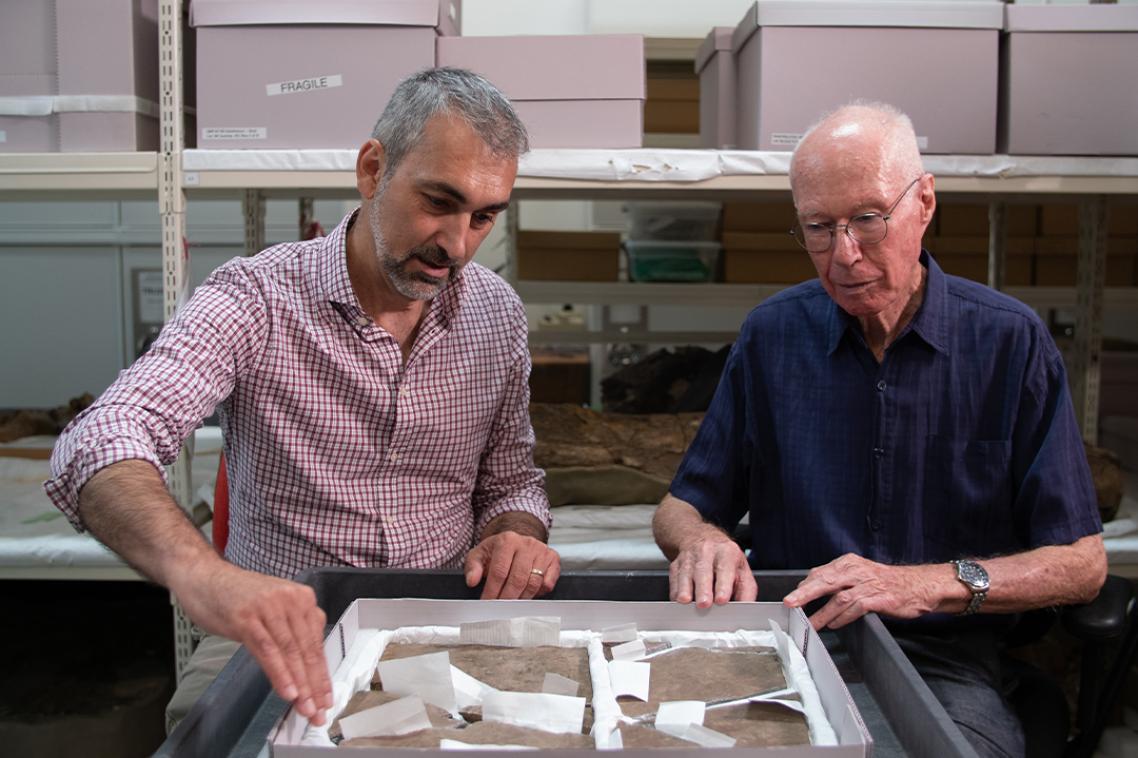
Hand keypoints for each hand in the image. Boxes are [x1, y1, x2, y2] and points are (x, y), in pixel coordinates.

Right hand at [170, 559, 331, 724]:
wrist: (204, 577)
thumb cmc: (237, 596)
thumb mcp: (273, 610)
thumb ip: (292, 630)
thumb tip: (307, 664)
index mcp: (302, 598)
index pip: (316, 644)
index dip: (322, 675)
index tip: (326, 699)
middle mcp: (290, 600)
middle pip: (306, 650)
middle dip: (314, 686)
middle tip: (318, 711)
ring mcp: (269, 608)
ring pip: (290, 652)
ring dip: (300, 685)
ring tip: (305, 707)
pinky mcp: (246, 618)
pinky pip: (268, 650)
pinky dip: (279, 673)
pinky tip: (287, 691)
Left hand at [464, 531, 560, 598]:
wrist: (516, 542)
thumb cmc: (497, 551)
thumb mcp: (480, 554)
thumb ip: (473, 567)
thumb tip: (472, 580)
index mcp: (507, 540)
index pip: (499, 571)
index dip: (492, 591)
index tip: (487, 603)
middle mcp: (527, 543)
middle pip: (518, 579)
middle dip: (507, 598)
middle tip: (500, 609)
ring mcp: (542, 551)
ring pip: (533, 583)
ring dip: (522, 599)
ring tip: (512, 605)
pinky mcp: (553, 559)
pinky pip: (548, 583)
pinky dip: (538, 593)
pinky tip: (528, 594)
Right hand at [668, 528, 756, 607]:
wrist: (702, 538)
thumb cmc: (725, 559)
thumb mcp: (741, 569)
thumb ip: (746, 590)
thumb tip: (746, 607)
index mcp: (727, 552)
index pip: (725, 568)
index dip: (723, 585)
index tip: (722, 599)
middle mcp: (707, 551)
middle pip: (703, 570)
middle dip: (703, 588)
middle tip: (704, 604)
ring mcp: (689, 557)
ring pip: (686, 573)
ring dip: (685, 588)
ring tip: (686, 601)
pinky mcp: (676, 564)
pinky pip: (674, 579)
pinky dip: (676, 591)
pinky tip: (680, 599)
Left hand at [784, 553, 948, 629]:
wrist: (918, 585)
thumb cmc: (886, 582)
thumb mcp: (859, 574)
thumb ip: (837, 579)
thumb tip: (810, 587)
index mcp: (849, 563)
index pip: (820, 572)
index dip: (804, 586)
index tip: (792, 598)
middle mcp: (857, 571)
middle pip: (826, 580)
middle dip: (805, 593)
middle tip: (790, 604)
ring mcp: (869, 584)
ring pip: (839, 597)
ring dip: (823, 612)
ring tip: (811, 624)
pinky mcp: (880, 598)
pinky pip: (857, 607)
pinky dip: (843, 617)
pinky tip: (834, 624)